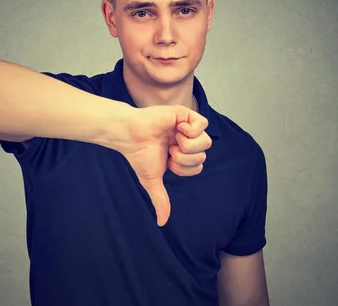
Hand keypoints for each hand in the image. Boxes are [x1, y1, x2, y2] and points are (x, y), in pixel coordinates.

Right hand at [116, 105, 211, 226]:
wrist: (130, 135)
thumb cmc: (139, 155)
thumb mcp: (152, 180)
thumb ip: (160, 199)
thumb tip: (162, 223)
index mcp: (181, 154)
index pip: (198, 166)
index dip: (185, 168)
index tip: (168, 161)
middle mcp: (186, 141)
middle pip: (204, 155)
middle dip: (185, 157)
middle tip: (169, 150)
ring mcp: (187, 127)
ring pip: (207, 141)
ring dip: (188, 145)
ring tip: (173, 139)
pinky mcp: (185, 114)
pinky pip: (202, 123)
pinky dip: (190, 130)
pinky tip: (177, 128)